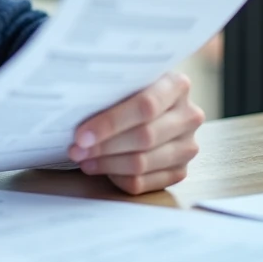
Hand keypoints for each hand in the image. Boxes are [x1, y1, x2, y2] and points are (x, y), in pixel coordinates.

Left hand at [68, 72, 203, 194]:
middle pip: (144, 137)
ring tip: (83, 160)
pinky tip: (100, 168)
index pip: (145, 106)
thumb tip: (73, 108)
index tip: (82, 135)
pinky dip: (118, 178)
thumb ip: (110, 89)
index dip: (111, 123)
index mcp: (177, 85)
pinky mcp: (180, 170)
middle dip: (104, 146)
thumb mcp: (125, 80)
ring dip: (107, 163)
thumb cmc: (130, 88)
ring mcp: (187, 146)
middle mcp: (189, 116)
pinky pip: (145, 182)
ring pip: (143, 162)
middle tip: (76, 150)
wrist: (154, 101)